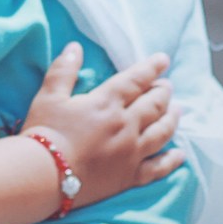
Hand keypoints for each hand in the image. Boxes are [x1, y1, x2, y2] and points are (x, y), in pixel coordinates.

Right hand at [20, 43, 184, 210]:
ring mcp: (131, 152)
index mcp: (107, 103)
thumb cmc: (43, 133)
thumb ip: (64, 70)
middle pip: (154, 104)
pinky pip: (158, 167)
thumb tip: (75, 47)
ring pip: (162, 132)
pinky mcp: (129, 176)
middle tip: (167, 86)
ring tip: (177, 110)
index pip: (136, 79)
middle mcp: (126, 125)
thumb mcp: (49, 96)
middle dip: (163, 92)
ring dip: (172, 119)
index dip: (152, 67)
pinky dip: (172, 160)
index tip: (163, 60)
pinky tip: (180, 154)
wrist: (42, 176)